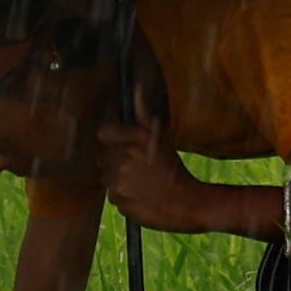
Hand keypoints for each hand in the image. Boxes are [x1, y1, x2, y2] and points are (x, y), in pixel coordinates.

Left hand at [85, 109, 217, 233]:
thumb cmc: (174, 169)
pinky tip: (138, 197)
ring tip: (138, 184)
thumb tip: (136, 86)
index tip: (121, 147)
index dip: (112, 140)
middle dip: (115, 162)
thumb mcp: (160, 138)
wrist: (188, 203)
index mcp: (136, 139)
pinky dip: (121, 197)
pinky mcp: (119, 200)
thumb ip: (143, 114)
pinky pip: (111, 196)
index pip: (104, 133)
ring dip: (117, 180)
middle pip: (102, 157)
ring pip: (106, 177)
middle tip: (135, 169)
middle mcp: (124, 158)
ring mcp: (120, 181)